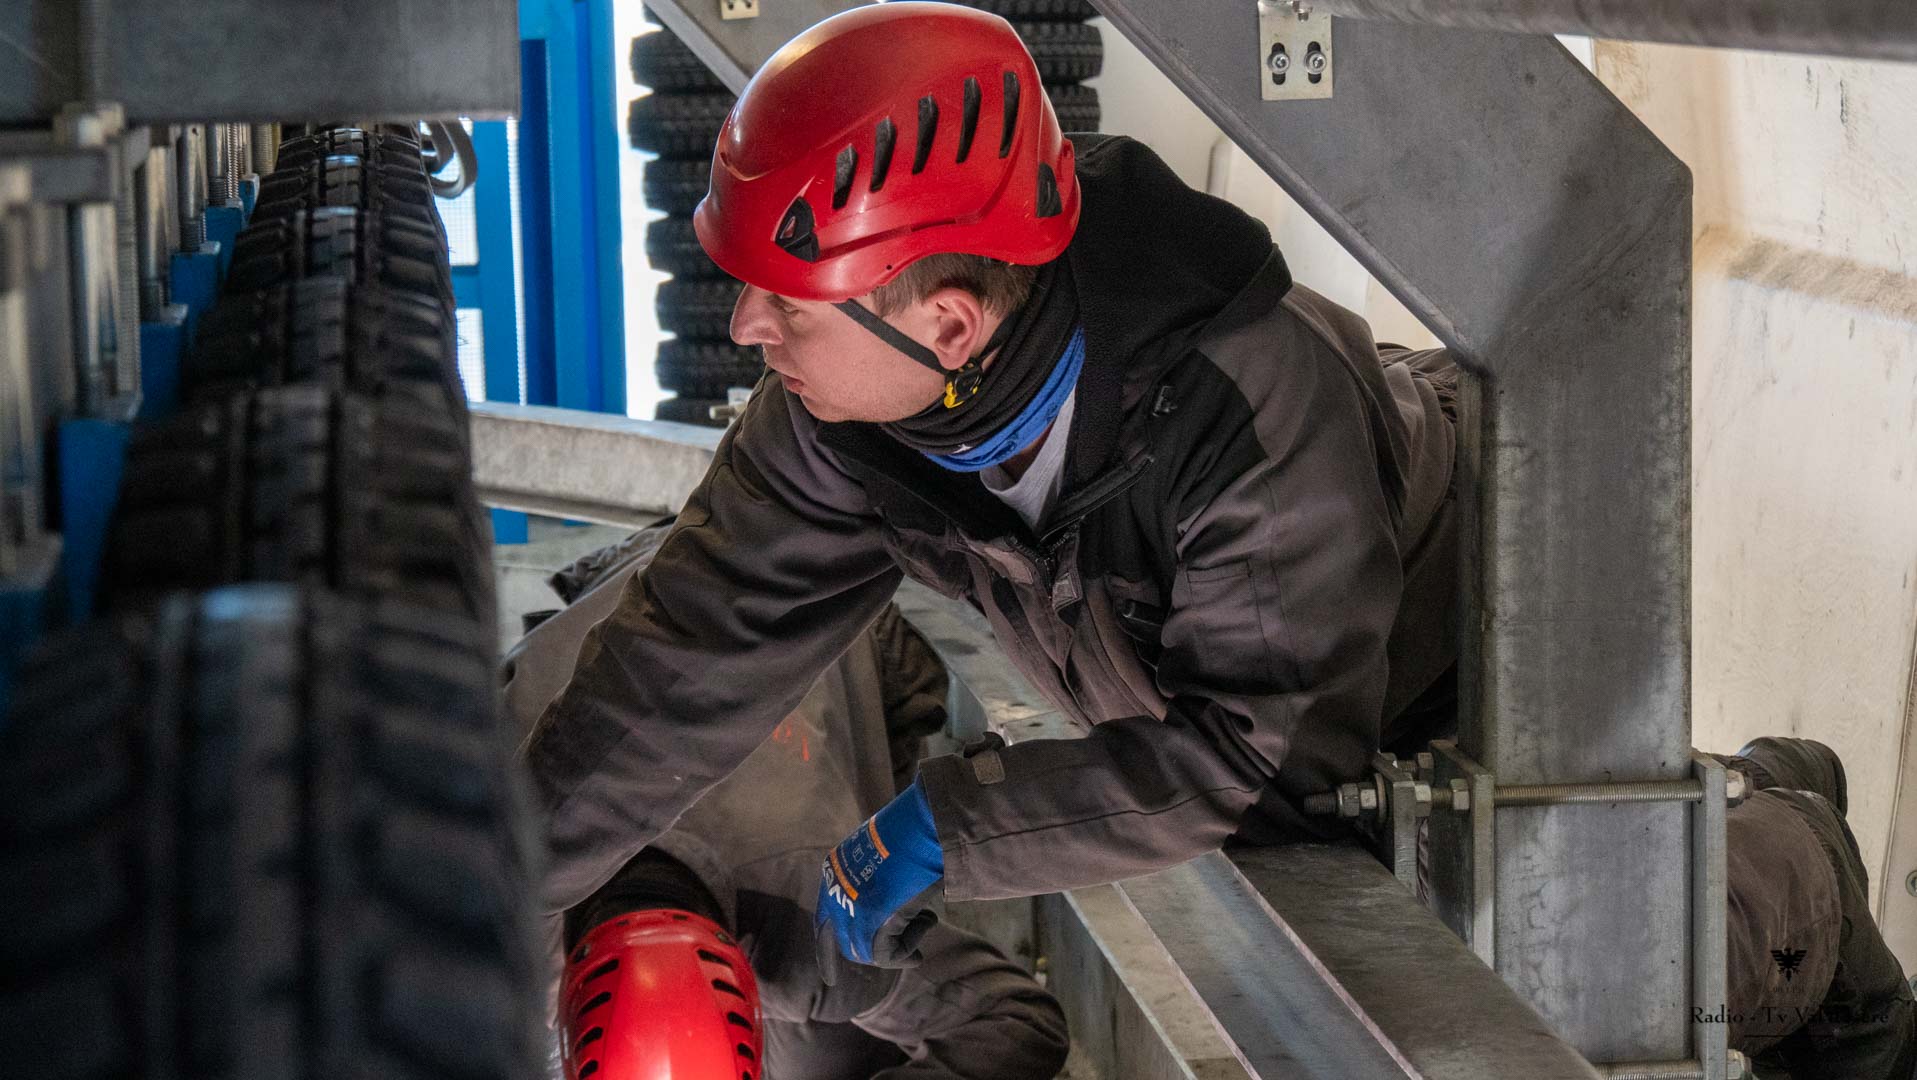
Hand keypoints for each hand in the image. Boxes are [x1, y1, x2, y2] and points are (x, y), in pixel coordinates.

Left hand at [814, 779, 944, 980]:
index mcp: (834, 870)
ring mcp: (849, 914)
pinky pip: (888, 956)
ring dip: (903, 942)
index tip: (829, 980)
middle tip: (914, 957)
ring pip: (869, 952)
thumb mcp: (889, 855)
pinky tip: (928, 919)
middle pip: (848, 942)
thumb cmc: (913, 831)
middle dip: (876, 952)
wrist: (921, 828)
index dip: (826, 949)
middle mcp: (834, 893)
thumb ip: (884, 881)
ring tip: (928, 918)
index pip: (824, 919)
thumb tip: (900, 906)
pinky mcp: (869, 931)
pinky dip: (911, 946)